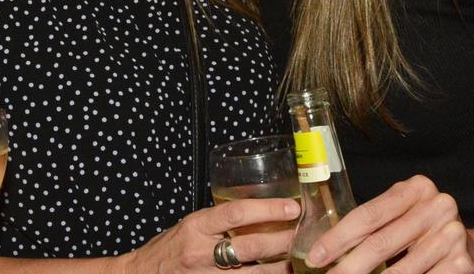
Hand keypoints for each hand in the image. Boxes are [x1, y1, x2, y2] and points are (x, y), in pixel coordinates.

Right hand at [120, 198, 299, 272]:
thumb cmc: (170, 247)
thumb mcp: (191, 225)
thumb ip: (219, 221)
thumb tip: (259, 211)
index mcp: (197, 226)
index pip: (236, 213)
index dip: (267, 209)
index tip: (291, 207)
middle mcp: (202, 252)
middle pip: (251, 246)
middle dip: (283, 240)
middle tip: (303, 233)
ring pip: (256, 273)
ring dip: (281, 266)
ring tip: (298, 258)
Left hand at [305, 175, 473, 273]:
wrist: (473, 250)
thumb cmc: (423, 231)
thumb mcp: (400, 216)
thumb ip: (373, 224)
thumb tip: (324, 248)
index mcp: (416, 188)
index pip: (367, 215)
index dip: (338, 238)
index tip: (316, 256)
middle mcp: (438, 206)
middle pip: (380, 242)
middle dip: (349, 265)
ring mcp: (453, 235)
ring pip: (400, 269)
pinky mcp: (463, 263)